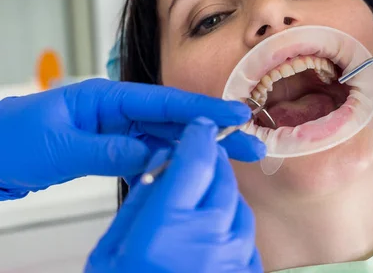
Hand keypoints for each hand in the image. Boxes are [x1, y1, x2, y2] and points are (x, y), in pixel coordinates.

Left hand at [0, 79, 264, 199]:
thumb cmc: (10, 140)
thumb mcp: (60, 146)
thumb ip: (110, 150)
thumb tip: (155, 156)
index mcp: (105, 98)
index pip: (164, 102)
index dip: (203, 109)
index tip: (236, 114)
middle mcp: (116, 111)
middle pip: (174, 120)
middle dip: (213, 131)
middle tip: (250, 143)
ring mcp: (115, 131)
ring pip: (166, 139)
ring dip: (198, 148)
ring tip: (234, 157)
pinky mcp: (110, 149)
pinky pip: (148, 155)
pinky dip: (170, 163)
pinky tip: (192, 169)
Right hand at [85, 118, 261, 272]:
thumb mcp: (113, 248)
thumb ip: (142, 202)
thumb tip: (162, 167)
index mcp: (166, 229)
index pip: (196, 160)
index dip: (200, 136)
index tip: (200, 126)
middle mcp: (208, 239)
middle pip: (221, 177)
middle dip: (210, 162)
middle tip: (196, 160)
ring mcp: (233, 258)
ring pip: (236, 202)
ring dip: (220, 193)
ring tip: (196, 205)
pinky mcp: (246, 270)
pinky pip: (244, 232)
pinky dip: (229, 223)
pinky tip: (208, 233)